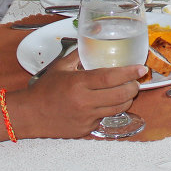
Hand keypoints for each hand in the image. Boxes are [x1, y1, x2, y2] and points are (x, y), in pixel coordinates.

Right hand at [10, 53, 143, 137]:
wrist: (30, 114)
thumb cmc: (44, 90)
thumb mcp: (60, 67)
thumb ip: (78, 56)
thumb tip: (92, 42)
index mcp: (79, 83)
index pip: (111, 77)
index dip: (129, 73)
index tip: (140, 68)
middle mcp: (85, 102)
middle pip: (120, 95)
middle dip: (133, 87)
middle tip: (135, 80)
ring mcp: (87, 117)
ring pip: (118, 109)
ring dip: (126, 99)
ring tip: (126, 91)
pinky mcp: (86, 129)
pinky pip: (105, 118)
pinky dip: (110, 110)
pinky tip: (106, 103)